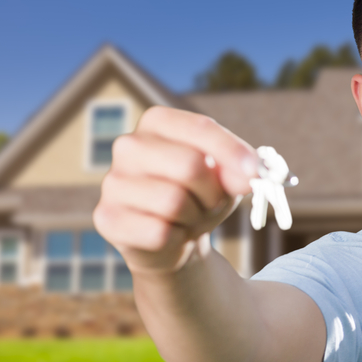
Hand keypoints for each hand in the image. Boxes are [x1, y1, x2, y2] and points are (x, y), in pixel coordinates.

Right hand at [93, 107, 257, 274]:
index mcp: (157, 122)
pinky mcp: (107, 218)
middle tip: (212, 203)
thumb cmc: (200, 197)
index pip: (200, 127)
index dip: (232, 151)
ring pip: (174, 202)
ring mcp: (113, 182)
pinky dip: (175, 239)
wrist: (173, 239)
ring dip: (195, 218)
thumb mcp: (227, 179)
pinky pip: (157, 232)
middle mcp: (128, 146)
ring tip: (188, 218)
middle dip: (213, 192)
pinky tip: (169, 235)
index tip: (255, 172)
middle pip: (190, 165)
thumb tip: (250, 173)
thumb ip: (240, 170)